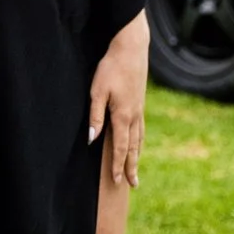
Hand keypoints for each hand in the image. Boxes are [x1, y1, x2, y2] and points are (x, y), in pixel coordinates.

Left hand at [88, 12, 148, 187]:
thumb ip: (95, 117)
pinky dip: (140, 140)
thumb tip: (92, 139)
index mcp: (123, 116)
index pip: (121, 147)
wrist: (131, 48)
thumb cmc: (111, 68)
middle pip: (134, 147)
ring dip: (138, 155)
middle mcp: (134, 116)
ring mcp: (139, 109)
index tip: (118, 181)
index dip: (118, 165)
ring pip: (140, 138)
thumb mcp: (97, 91)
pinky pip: (141, 127)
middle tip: (133, 184)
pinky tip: (139, 141)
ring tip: (137, 169)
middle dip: (132, 166)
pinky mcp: (140, 101)